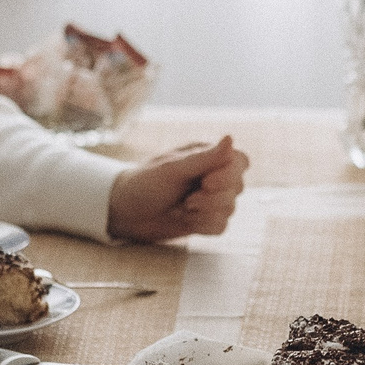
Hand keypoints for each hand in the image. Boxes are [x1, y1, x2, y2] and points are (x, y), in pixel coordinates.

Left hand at [106, 136, 247, 241]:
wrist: (124, 212)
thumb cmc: (144, 183)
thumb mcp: (172, 169)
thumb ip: (204, 158)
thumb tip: (230, 138)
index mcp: (207, 156)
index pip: (240, 161)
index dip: (229, 175)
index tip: (206, 182)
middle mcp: (214, 176)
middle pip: (238, 188)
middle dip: (212, 198)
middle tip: (187, 200)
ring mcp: (211, 199)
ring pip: (230, 209)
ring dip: (204, 213)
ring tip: (181, 207)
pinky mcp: (205, 220)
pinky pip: (221, 226)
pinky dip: (203, 226)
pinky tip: (184, 219)